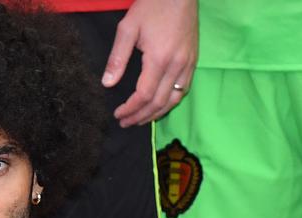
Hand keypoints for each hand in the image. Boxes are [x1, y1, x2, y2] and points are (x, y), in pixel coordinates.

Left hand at [103, 0, 197, 126]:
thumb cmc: (152, 6)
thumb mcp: (128, 28)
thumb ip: (117, 58)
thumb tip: (107, 84)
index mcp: (159, 59)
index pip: (143, 95)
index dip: (130, 109)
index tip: (118, 114)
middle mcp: (176, 67)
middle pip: (158, 103)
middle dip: (141, 116)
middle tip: (126, 122)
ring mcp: (187, 65)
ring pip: (173, 100)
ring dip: (156, 114)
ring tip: (141, 119)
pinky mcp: (193, 62)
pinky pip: (183, 90)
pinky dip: (170, 102)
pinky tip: (160, 105)